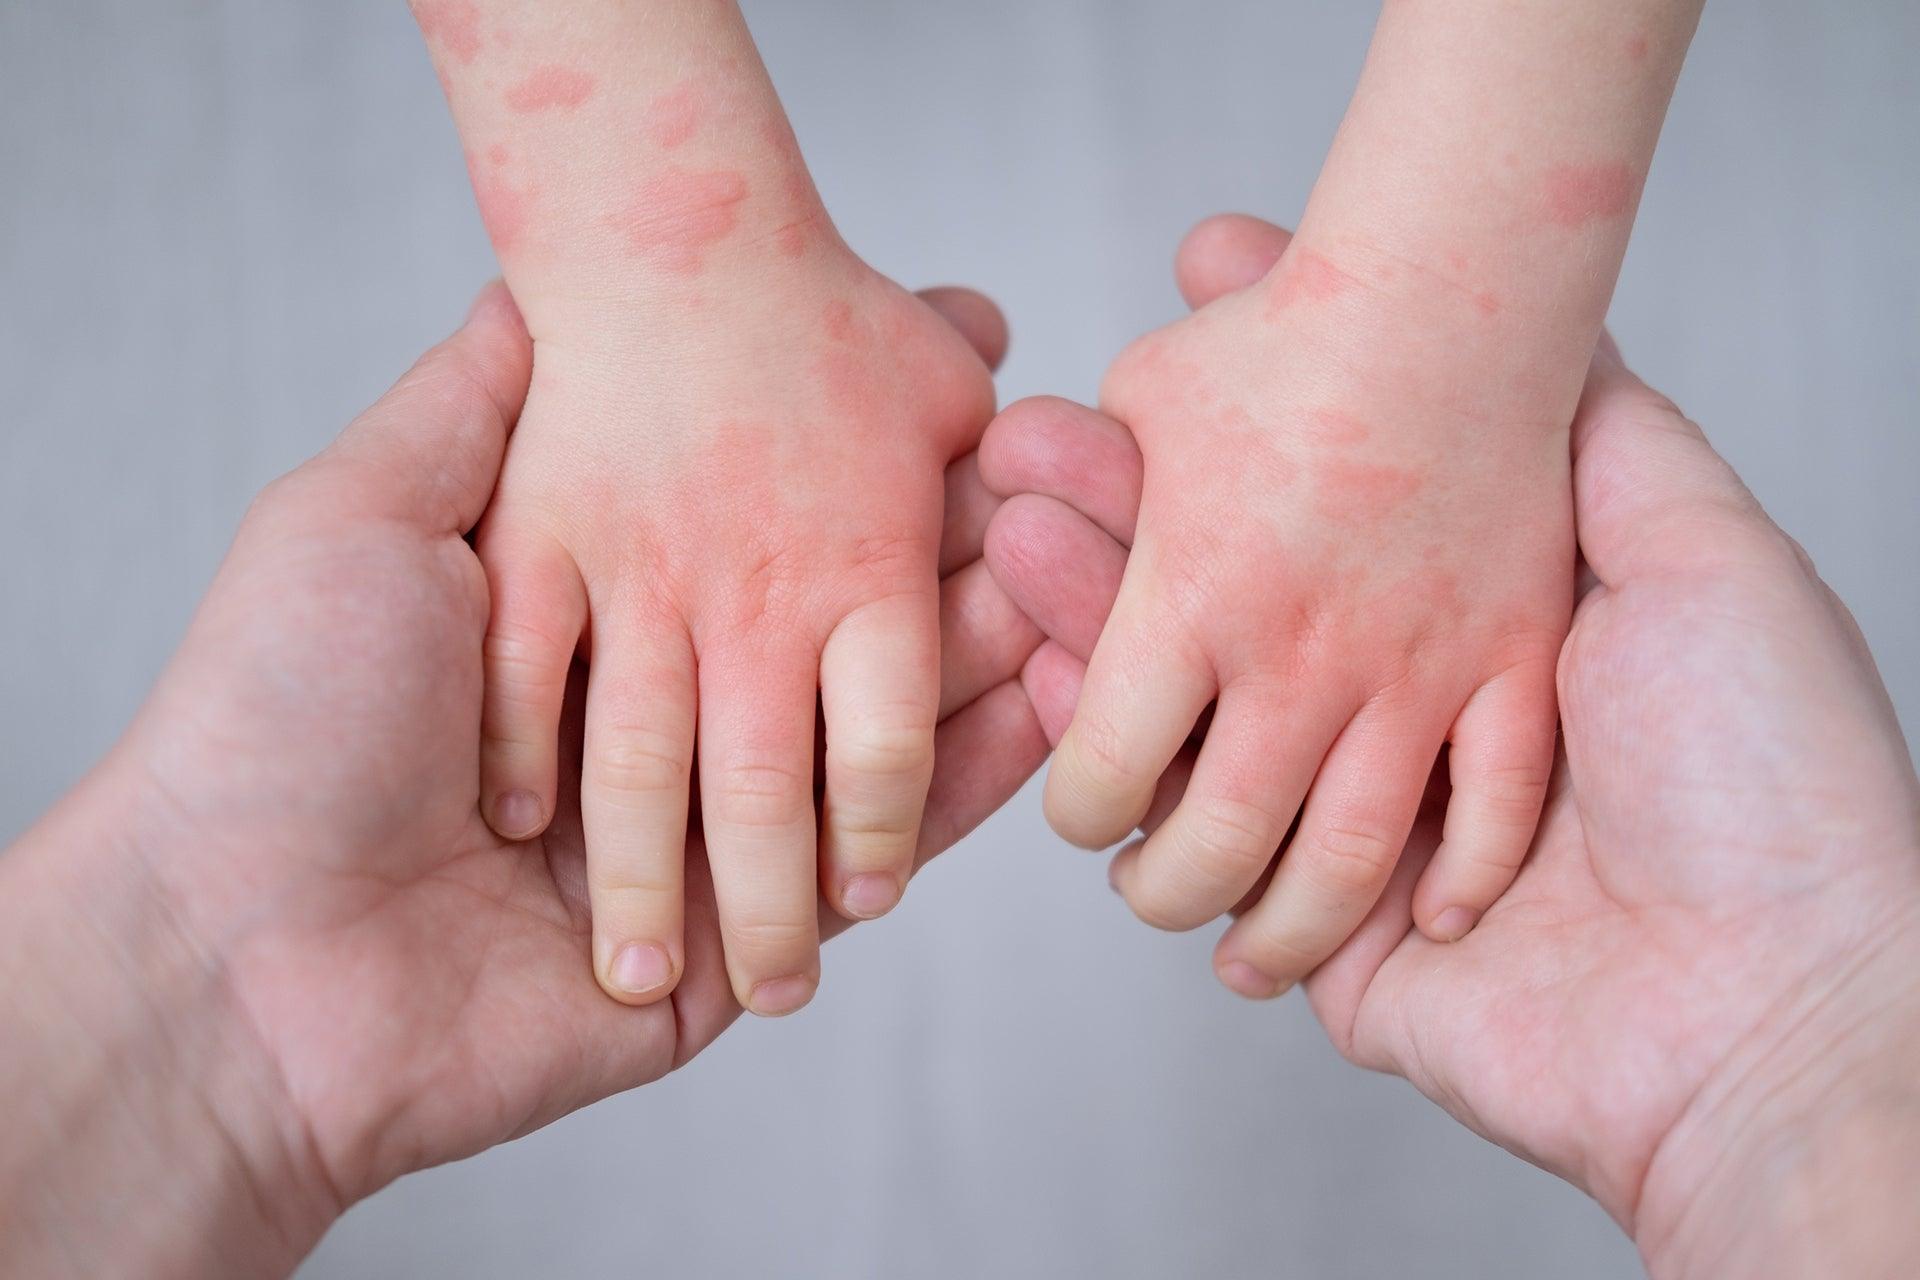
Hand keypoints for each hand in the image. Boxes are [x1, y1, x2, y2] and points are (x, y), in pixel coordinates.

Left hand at [0, 283, 1049, 1270]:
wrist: (232, 942)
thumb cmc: (281, 709)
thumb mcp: (365, 514)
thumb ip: (475, 409)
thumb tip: (533, 288)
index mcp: (589, 627)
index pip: (767, 546)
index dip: (871, 490)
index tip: (976, 432)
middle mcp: (650, 732)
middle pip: (836, 651)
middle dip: (956, 584)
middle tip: (1065, 520)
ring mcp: (687, 850)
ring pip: (871, 756)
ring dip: (981, 681)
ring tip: (1079, 610)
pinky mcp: (715, 960)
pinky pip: (861, 876)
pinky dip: (954, 805)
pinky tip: (1042, 719)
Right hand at [986, 215, 1919, 1270]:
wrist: (1790, 992)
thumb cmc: (1766, 767)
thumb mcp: (1705, 557)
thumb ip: (1618, 445)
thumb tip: (1557, 330)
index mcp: (1476, 649)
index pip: (1301, 555)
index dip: (1205, 485)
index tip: (1117, 413)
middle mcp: (1414, 743)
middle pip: (1229, 647)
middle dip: (1113, 557)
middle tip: (1018, 479)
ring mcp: (1372, 854)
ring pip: (1197, 745)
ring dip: (1095, 648)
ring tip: (1015, 557)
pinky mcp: (1347, 962)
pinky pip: (1213, 870)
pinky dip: (1123, 789)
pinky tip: (1043, 696)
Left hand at [1028, 213, 1574, 1000]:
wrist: (1454, 289)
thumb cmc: (1281, 336)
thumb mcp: (1143, 397)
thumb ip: (1078, 470)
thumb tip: (1005, 478)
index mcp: (1187, 605)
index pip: (1098, 774)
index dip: (1079, 816)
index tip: (1085, 814)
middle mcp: (1295, 659)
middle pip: (1211, 843)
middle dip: (1164, 891)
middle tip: (1151, 893)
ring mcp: (1413, 670)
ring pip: (1345, 858)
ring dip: (1291, 925)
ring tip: (1254, 944)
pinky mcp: (1511, 663)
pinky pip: (1495, 808)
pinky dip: (1463, 875)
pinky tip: (1428, 915)